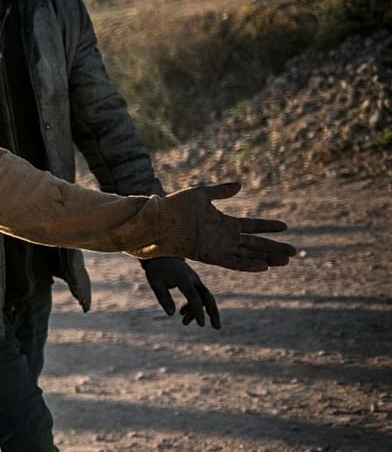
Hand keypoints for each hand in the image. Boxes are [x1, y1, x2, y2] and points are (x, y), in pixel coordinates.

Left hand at [142, 257, 218, 327]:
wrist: (160, 253)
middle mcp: (193, 280)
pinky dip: (192, 305)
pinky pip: (198, 295)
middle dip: (213, 313)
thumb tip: (171, 314)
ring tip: (185, 323)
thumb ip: (163, 298)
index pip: (195, 298)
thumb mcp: (156, 283)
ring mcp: (195, 280)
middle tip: (216, 327)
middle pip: (208, 298)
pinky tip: (182, 313)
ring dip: (197, 311)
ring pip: (203, 298)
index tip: (201, 324)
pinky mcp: (193, 281)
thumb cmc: (156, 269)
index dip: (198, 312)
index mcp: (184, 280)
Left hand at [174, 183, 294, 270]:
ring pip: (248, 256)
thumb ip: (221, 191)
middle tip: (293, 252)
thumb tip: (240, 185)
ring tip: (285, 261)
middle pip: (255, 244)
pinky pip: (233, 263)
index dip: (268, 226)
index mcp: (224, 222)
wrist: (158, 219)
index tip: (285, 226)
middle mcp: (224, 237)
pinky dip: (248, 265)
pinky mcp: (209, 256)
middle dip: (274, 248)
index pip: (252, 226)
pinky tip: (264, 266)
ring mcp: (218, 248)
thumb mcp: (202, 194)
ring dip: (267, 258)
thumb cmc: (176, 206)